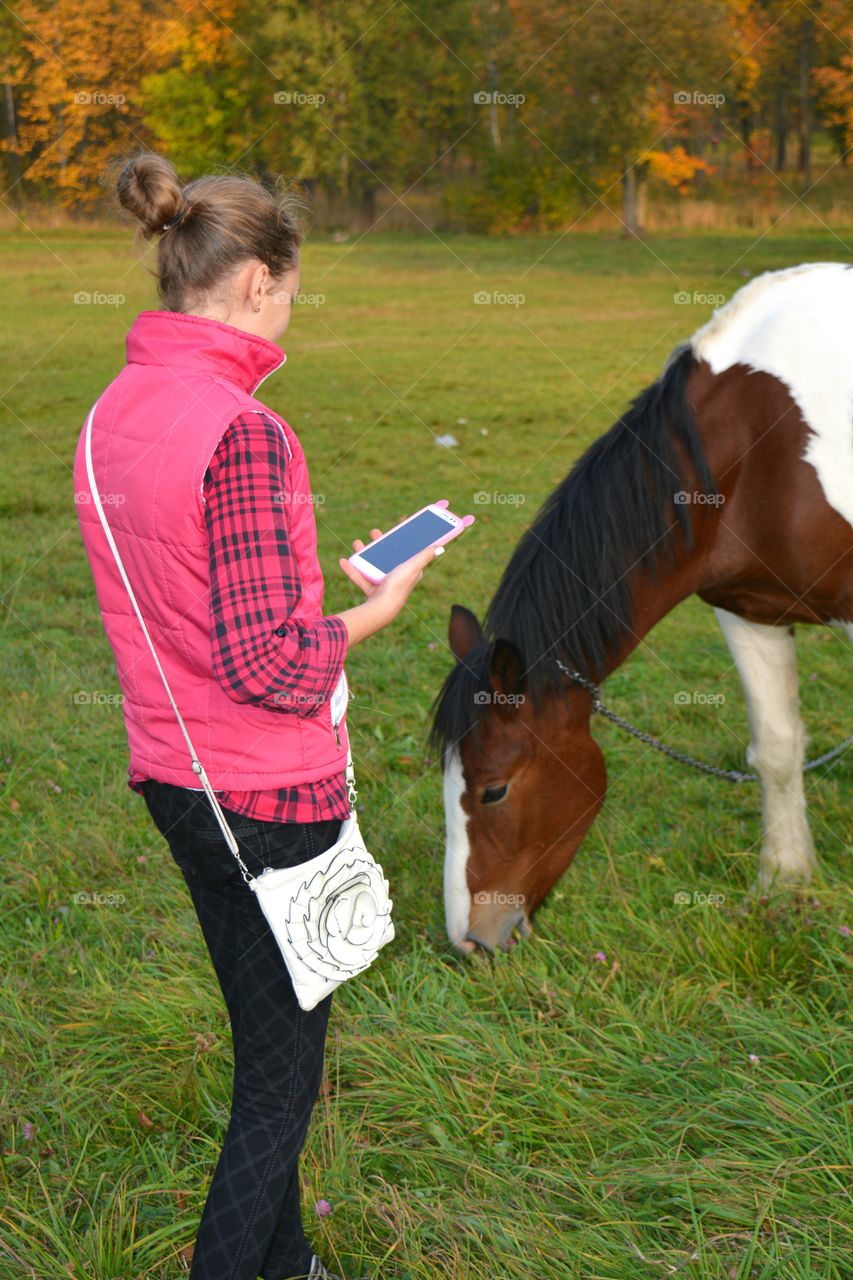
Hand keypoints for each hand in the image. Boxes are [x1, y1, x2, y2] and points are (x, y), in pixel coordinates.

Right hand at [337, 528, 440, 645]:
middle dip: (380, 543)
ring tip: (357, 543)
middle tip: (374, 532)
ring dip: (364, 553)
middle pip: (388, 556)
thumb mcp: (413, 566)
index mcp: (409, 570)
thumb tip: (441, 546)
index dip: (403, 540)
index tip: (397, 527)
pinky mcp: (371, 590)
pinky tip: (344, 560)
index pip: (407, 551)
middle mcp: (397, 577)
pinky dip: (352, 569)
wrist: (382, 607)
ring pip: (372, 565)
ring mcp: (383, 584)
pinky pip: (360, 577)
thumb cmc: (399, 586)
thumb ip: (425, 556)